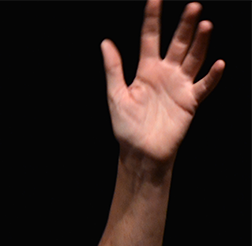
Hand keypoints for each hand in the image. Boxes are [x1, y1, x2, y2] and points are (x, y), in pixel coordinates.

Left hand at [101, 0, 224, 165]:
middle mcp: (165, 74)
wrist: (140, 153)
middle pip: (178, 44)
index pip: (150, 38)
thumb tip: (105, 43)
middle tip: (193, 7)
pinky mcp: (190, 101)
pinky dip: (212, 76)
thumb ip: (113, 69)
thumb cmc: (126, 127)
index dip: (153, 18)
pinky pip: (204, 86)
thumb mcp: (115, 96)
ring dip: (200, 44)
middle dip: (185, 26)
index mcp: (146, 70)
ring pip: (193, 59)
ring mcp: (179, 86)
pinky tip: (217, 63)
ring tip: (205, 26)